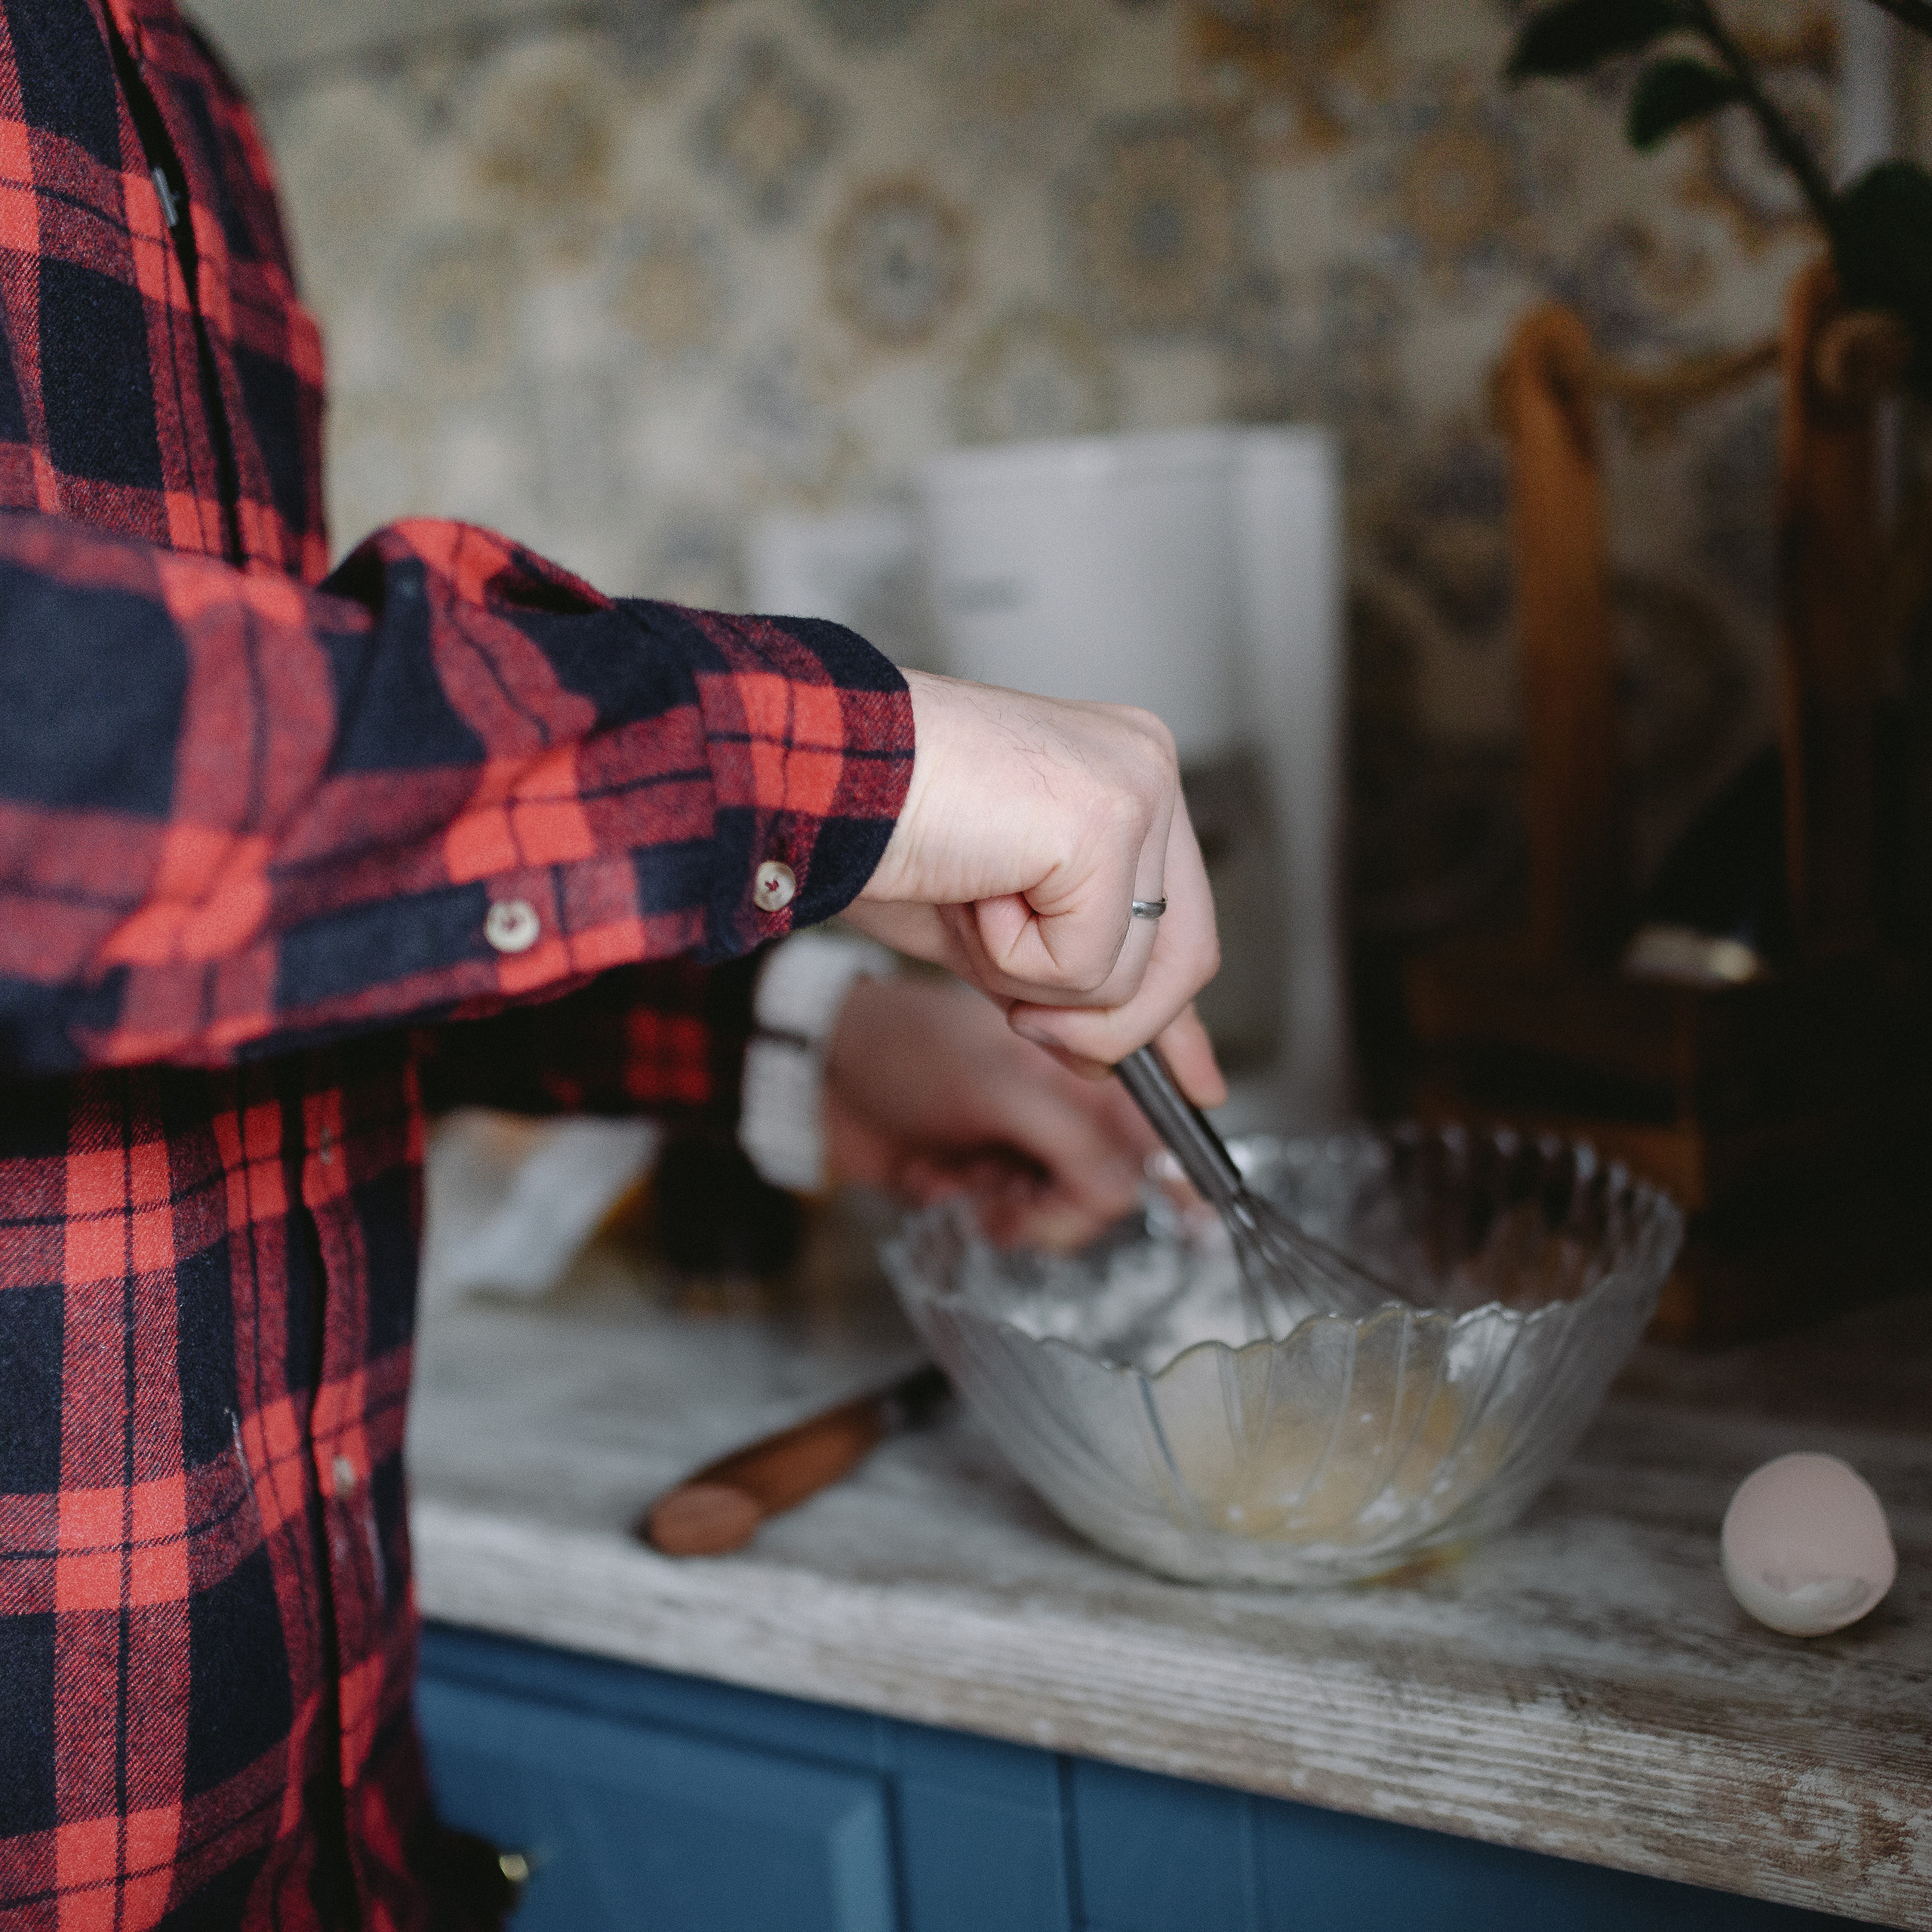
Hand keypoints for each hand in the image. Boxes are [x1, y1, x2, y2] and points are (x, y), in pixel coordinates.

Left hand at [822, 973, 1201, 1249]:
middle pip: (1115, 1186)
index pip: (1162, 1126)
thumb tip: (1125, 1194)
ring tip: (958, 1175)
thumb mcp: (1003, 1089)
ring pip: (1061, 1215)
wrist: (816, 1074)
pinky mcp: (985, 1173)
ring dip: (1007, 1208)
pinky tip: (932, 1175)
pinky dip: (969, 1207)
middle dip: (1058, 1205)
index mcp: (1090, 1057)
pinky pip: (1009, 1221)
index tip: (1170, 1213)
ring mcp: (1026, 1139)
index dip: (1172, 1169)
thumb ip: (1077, 1142)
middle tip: (1007, 1194)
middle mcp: (1068, 1099)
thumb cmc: (904, 1052)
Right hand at [843, 670, 1223, 1104]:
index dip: (1175, 1012)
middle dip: (1104, 1023)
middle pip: (1185, 956)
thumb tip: (1111, 1058)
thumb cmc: (875, 836)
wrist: (810, 779)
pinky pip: (1087, 964)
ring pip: (1133, 976)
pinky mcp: (1109, 818)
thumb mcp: (994, 933)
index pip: (1182, 918)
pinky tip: (972, 890)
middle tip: (1018, 1008)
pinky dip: (1012, 959)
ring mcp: (1135, 787)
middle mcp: (1142, 767)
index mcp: (1118, 777)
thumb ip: (1065, 983)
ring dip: (1032, 979)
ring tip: (973, 901)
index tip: (1193, 1080)